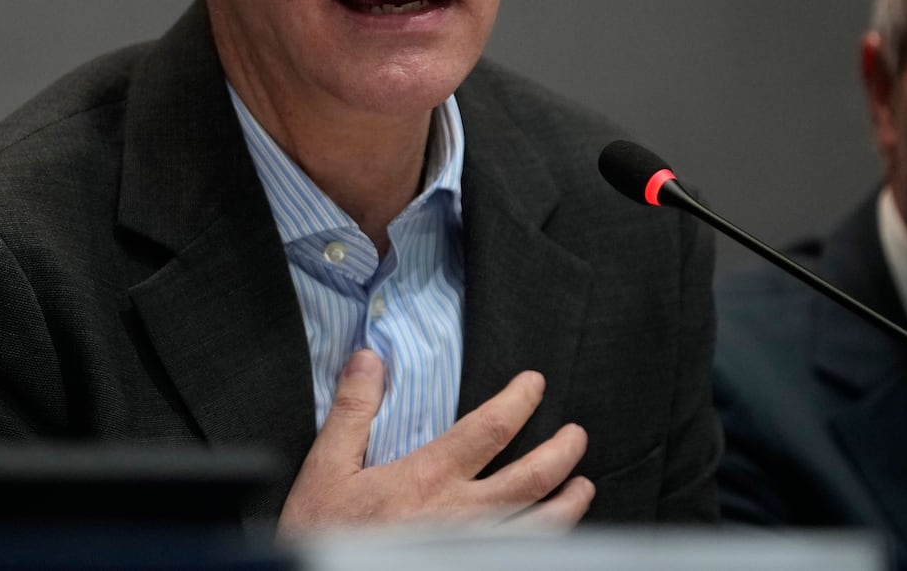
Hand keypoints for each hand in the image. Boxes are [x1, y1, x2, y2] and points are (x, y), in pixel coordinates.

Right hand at [277, 349, 593, 535]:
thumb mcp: (326, 468)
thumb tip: (368, 357)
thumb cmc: (323, 532)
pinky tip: (551, 534)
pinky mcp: (469, 570)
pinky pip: (521, 554)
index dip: (520, 401)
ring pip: (540, 525)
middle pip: (532, 477)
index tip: (535, 383)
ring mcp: (470, 549)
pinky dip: (545, 542)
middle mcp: (461, 515)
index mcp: (429, 479)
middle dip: (562, 452)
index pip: (490, 428)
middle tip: (576, 435)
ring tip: (583, 486)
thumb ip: (352, 411)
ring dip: (569, 504)